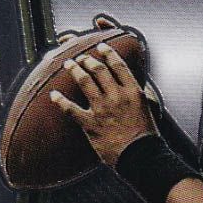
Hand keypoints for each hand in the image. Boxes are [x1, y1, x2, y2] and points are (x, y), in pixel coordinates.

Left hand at [50, 42, 156, 166]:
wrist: (140, 155)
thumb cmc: (146, 133)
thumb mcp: (149, 107)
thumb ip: (140, 92)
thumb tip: (137, 82)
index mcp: (132, 91)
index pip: (118, 65)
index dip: (108, 53)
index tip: (100, 46)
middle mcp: (117, 96)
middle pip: (99, 70)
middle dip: (87, 60)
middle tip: (81, 57)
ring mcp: (102, 109)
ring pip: (85, 81)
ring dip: (74, 69)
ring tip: (68, 64)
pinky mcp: (90, 124)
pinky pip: (71, 109)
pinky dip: (60, 101)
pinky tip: (53, 94)